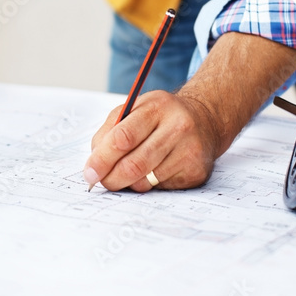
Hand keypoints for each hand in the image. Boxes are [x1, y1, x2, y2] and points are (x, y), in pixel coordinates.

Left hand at [83, 32, 295, 191]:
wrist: (205, 120)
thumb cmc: (161, 117)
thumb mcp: (135, 110)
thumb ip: (110, 131)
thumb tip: (94, 165)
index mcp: (157, 107)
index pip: (123, 137)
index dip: (102, 159)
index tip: (89, 173)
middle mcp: (178, 127)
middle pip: (134, 165)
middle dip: (111, 178)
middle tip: (102, 182)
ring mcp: (190, 151)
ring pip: (146, 181)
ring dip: (130, 183)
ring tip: (130, 172)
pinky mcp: (197, 172)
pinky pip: (161, 189)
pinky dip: (150, 185)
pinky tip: (155, 171)